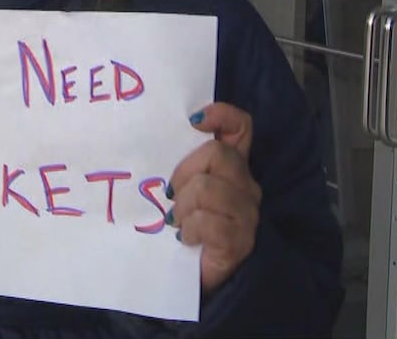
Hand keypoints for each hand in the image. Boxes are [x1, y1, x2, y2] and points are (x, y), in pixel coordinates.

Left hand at [168, 102, 261, 292]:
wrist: (190, 281)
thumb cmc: (182, 230)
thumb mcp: (178, 191)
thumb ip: (177, 165)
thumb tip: (151, 137)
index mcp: (232, 168)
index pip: (240, 127)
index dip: (221, 115)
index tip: (193, 119)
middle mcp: (246, 186)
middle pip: (217, 154)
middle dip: (184, 172)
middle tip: (172, 196)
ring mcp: (246, 214)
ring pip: (208, 188)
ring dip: (183, 206)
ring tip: (177, 221)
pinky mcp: (239, 242)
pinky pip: (209, 222)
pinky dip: (190, 230)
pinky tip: (186, 239)